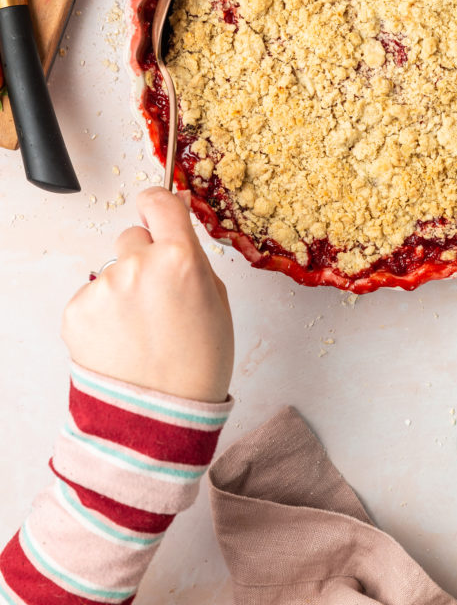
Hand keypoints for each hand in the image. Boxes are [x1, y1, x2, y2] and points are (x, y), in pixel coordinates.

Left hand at [62, 187, 233, 402]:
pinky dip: (104, 312)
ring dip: (124, 288)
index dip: (159, 205)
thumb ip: (193, 257)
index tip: (159, 214)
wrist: (159, 417)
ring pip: (114, 269)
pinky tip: (121, 339)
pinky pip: (93, 296)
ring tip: (140, 329)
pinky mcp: (77, 310)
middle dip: (145, 257)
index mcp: (180, 258)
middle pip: (134, 237)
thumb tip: (175, 221)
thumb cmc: (198, 364)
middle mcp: (138, 265)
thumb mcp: (217, 301)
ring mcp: (103, 288)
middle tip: (159, 298)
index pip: (158, 201)